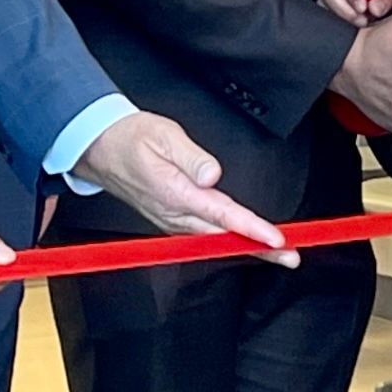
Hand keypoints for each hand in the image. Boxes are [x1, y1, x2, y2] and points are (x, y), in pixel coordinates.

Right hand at [71, 111, 297, 264]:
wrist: (100, 148)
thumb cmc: (131, 139)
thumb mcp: (163, 135)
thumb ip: (191, 157)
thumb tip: (212, 175)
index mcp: (174, 194)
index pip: (222, 216)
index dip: (250, 230)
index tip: (275, 239)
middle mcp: (174, 214)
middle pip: (224, 236)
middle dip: (259, 248)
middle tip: (291, 256)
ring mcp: (173, 220)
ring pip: (216, 239)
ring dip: (248, 247)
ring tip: (279, 252)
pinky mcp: (173, 219)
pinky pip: (205, 234)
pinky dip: (229, 240)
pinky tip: (246, 242)